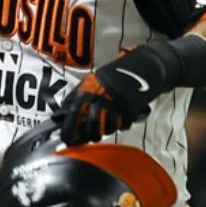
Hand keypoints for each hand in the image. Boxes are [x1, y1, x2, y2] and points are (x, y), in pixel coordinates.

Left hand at [57, 44, 173, 144]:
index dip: (69, 131)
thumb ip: (77, 97)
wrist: (141, 66)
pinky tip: (120, 117)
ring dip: (106, 130)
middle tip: (92, 134)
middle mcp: (101, 97)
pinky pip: (122, 125)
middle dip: (92, 134)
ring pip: (107, 129)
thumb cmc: (115, 73)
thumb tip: (64, 114)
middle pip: (91, 127)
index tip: (68, 139)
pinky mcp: (129, 110)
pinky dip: (121, 125)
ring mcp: (116, 105)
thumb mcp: (92, 80)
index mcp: (88, 90)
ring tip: (107, 123)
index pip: (72, 115)